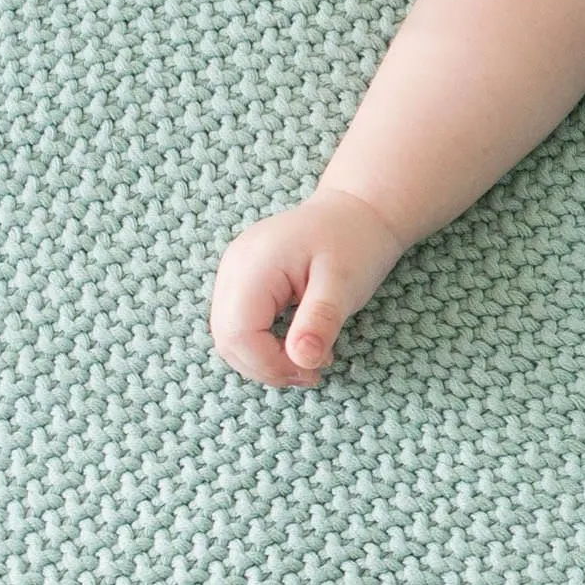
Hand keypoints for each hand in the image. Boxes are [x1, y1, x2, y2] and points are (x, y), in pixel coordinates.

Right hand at [208, 187, 408, 389]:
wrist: (357, 210)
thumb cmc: (354, 241)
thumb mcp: (345, 283)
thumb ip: (321, 320)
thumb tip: (302, 361)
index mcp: (253, 265)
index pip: (238, 334)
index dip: (270, 364)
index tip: (312, 371)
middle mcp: (233, 267)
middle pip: (227, 339)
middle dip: (266, 367)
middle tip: (312, 373)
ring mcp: (233, 273)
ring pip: (229, 336)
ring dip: (264, 359)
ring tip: (309, 361)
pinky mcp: (242, 281)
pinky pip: (239, 324)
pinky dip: (263, 344)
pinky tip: (297, 344)